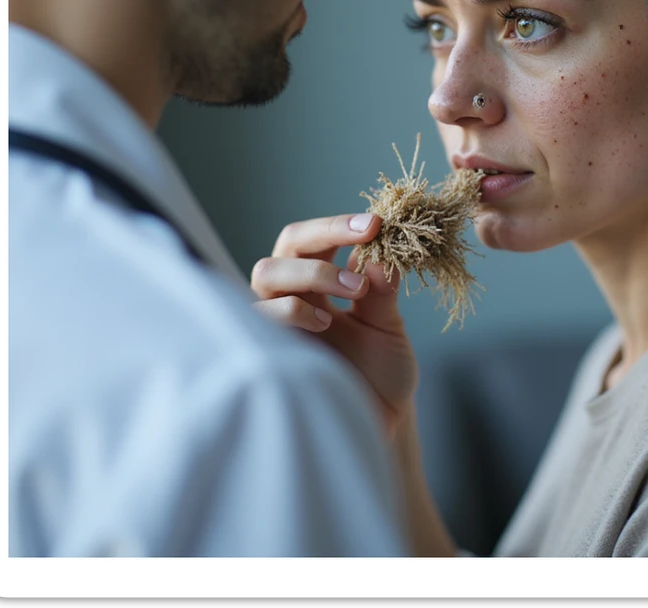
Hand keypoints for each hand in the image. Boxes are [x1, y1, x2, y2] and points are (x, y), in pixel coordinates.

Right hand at [251, 213, 417, 435]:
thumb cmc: (381, 373)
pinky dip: (291, 309)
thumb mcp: (388, 327)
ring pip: (266, 273)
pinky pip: (259, 315)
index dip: (339, 225)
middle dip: (324, 234)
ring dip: (313, 272)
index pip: (316, 240)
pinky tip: (323, 323)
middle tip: (366, 235)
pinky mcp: (269, 350)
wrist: (379, 425)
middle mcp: (295, 297)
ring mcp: (279, 323)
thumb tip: (381, 253)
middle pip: (287, 245)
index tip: (374, 221)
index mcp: (322, 284)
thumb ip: (382, 291)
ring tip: (355, 291)